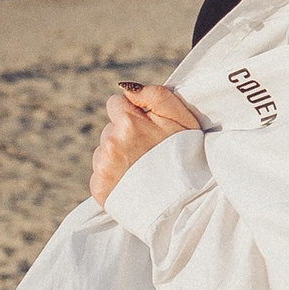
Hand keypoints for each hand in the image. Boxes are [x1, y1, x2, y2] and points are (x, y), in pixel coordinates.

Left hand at [90, 79, 201, 204]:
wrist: (188, 201)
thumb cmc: (189, 157)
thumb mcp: (183, 118)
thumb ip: (155, 95)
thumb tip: (126, 88)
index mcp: (128, 122)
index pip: (115, 103)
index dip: (132, 114)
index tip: (146, 128)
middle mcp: (111, 142)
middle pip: (109, 129)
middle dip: (124, 137)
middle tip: (148, 153)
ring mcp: (103, 166)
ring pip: (103, 152)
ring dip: (117, 158)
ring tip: (142, 170)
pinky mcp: (99, 188)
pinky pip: (99, 176)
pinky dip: (112, 179)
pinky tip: (132, 184)